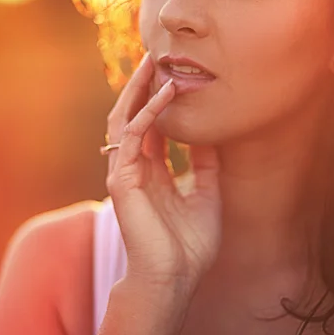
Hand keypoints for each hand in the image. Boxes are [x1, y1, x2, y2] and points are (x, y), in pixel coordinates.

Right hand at [105, 52, 222, 299]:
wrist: (176, 278)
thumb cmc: (190, 244)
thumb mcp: (207, 192)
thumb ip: (205, 162)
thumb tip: (211, 134)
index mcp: (152, 171)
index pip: (150, 125)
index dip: (159, 99)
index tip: (172, 74)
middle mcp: (135, 166)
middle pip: (133, 115)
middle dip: (141, 85)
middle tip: (154, 56)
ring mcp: (125, 172)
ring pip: (124, 118)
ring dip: (137, 90)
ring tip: (152, 62)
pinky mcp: (122, 179)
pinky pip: (132, 136)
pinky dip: (148, 112)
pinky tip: (166, 93)